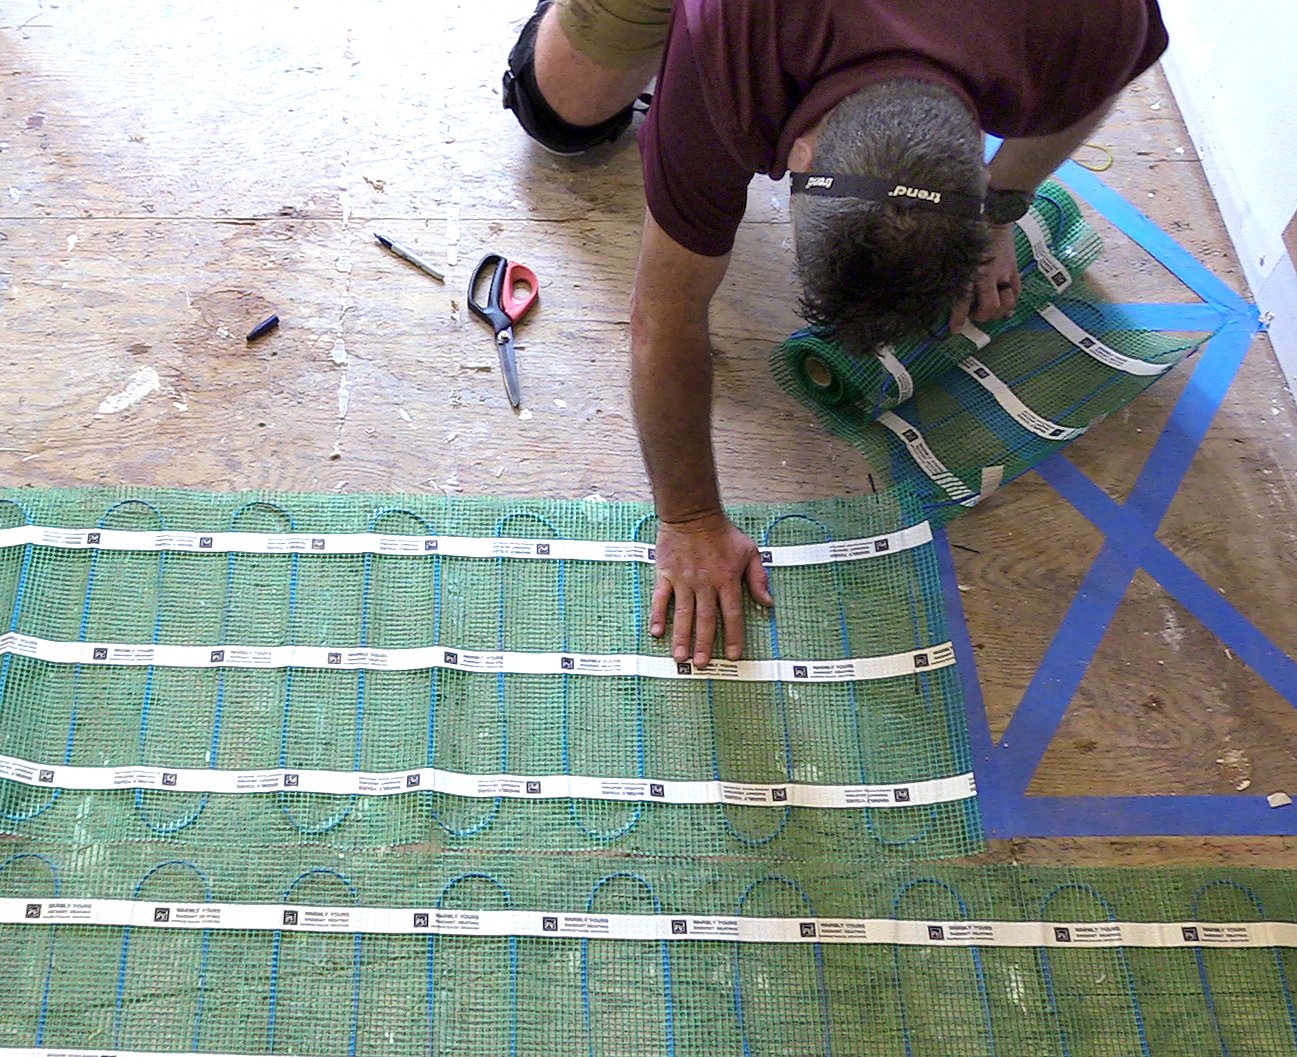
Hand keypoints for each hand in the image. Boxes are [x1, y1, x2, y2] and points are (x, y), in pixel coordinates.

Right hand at [649, 512, 774, 666]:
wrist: (692, 514)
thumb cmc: (722, 533)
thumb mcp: (749, 551)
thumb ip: (758, 578)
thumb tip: (768, 603)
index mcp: (727, 580)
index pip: (732, 614)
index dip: (734, 636)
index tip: (733, 655)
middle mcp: (705, 584)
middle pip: (705, 620)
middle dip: (704, 644)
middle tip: (702, 665)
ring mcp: (684, 580)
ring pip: (683, 614)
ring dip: (681, 637)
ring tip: (680, 657)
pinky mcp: (666, 575)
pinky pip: (661, 599)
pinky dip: (659, 615)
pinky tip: (657, 632)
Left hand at [948, 223, 1021, 332]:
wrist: (993, 214)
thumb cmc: (970, 232)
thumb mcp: (956, 253)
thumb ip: (950, 271)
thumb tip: (937, 287)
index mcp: (970, 271)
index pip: (962, 301)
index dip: (959, 319)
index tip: (955, 330)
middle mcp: (987, 275)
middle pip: (988, 308)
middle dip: (982, 316)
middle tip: (974, 315)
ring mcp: (1003, 272)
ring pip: (1006, 303)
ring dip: (998, 312)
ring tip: (990, 311)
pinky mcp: (1013, 268)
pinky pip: (1016, 290)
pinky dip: (1012, 302)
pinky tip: (1007, 309)